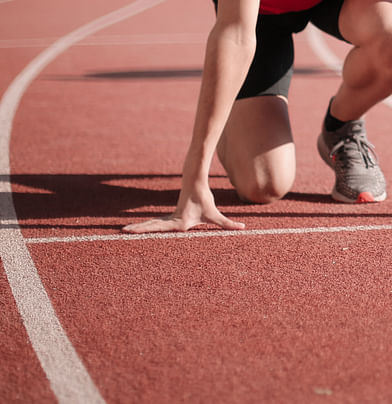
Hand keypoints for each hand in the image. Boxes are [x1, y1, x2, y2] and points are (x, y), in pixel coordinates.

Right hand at [122, 182, 245, 233]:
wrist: (196, 184)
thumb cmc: (205, 201)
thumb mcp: (215, 215)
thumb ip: (227, 224)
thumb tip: (242, 228)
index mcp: (179, 222)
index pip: (162, 228)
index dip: (149, 229)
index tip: (138, 230)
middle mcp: (171, 220)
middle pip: (152, 226)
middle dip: (138, 230)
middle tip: (122, 232)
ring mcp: (168, 218)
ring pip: (151, 224)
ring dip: (139, 228)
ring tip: (123, 232)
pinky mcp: (169, 217)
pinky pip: (154, 224)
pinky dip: (145, 227)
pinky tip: (136, 230)